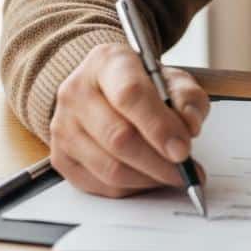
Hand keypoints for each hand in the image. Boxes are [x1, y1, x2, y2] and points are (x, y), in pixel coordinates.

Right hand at [49, 41, 209, 197]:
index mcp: (107, 62)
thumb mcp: (172, 78)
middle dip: (159, 160)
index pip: (130, 95)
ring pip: (109, 167)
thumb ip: (187, 98)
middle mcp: (77, 92)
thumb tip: (189, 125)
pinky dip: (132, 188)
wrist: (106, 88)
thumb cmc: (142, 83)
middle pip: (118, 137)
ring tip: (173, 175)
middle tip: (185, 169)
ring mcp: (63, 126)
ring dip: (148, 178)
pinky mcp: (60, 157)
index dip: (159, 126)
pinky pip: (99, 185)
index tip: (183, 149)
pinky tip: (150, 178)